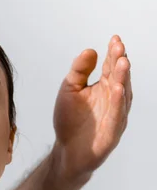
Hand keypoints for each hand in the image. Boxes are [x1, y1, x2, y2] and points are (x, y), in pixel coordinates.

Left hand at [51, 35, 131, 187]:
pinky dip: (117, 102)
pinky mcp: (112, 131)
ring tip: (122, 62)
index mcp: (103, 87)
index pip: (110, 67)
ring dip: (122, 78)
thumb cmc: (70, 121)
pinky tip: (116, 88)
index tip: (114, 39)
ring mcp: (115, 115)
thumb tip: (89, 50)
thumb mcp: (69, 90)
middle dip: (119, 62)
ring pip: (121, 94)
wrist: (67, 150)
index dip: (113, 54)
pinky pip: (116, 114)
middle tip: (119, 47)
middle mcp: (113, 99)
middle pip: (118, 77)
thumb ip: (78, 71)